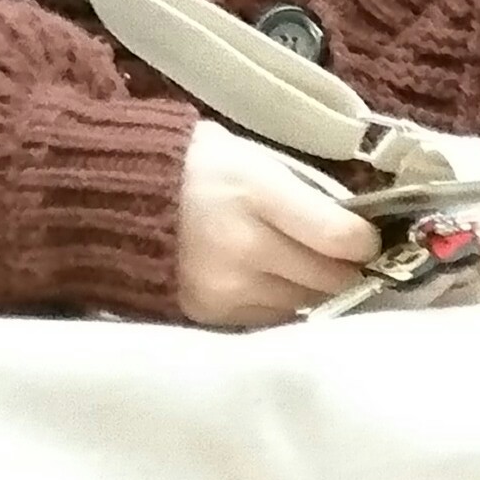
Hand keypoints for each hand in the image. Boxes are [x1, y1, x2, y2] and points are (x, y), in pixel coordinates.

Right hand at [175, 117, 377, 325]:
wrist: (111, 196)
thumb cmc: (194, 168)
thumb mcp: (252, 160)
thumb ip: (302, 195)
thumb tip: (355, 230)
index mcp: (256, 192)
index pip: (340, 238)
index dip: (366, 242)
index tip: (368, 238)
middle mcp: (244, 246)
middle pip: (330, 279)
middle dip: (347, 271)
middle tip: (349, 260)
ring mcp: (226, 287)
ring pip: (306, 305)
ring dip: (315, 291)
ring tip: (308, 270)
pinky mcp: (211, 315)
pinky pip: (271, 320)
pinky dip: (281, 305)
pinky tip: (274, 284)